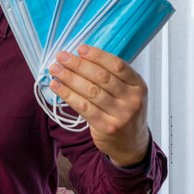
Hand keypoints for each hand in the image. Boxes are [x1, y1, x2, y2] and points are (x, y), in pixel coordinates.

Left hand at [49, 44, 149, 166]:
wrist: (131, 144)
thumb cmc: (124, 112)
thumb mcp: (128, 92)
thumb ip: (112, 76)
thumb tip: (81, 57)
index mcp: (138, 85)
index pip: (117, 65)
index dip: (97, 55)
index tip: (80, 48)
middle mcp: (132, 99)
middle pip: (101, 77)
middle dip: (78, 64)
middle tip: (61, 56)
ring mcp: (120, 115)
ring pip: (90, 91)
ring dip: (69, 78)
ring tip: (55, 69)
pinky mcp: (106, 127)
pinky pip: (83, 107)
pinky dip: (67, 94)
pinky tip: (57, 86)